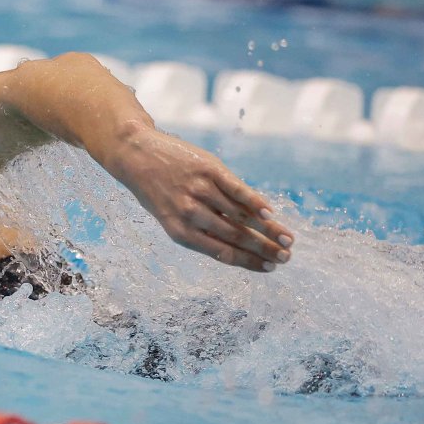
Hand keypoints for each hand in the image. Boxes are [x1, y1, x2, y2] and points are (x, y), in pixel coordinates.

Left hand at [106, 126, 294, 271]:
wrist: (135, 155)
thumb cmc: (157, 190)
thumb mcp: (171, 215)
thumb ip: (201, 228)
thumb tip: (241, 243)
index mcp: (181, 232)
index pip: (222, 253)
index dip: (248, 262)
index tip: (270, 269)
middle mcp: (190, 214)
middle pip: (235, 236)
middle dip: (264, 249)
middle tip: (287, 258)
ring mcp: (200, 190)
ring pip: (240, 215)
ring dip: (268, 229)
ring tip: (289, 239)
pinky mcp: (208, 170)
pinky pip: (236, 189)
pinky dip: (254, 202)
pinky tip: (270, 213)